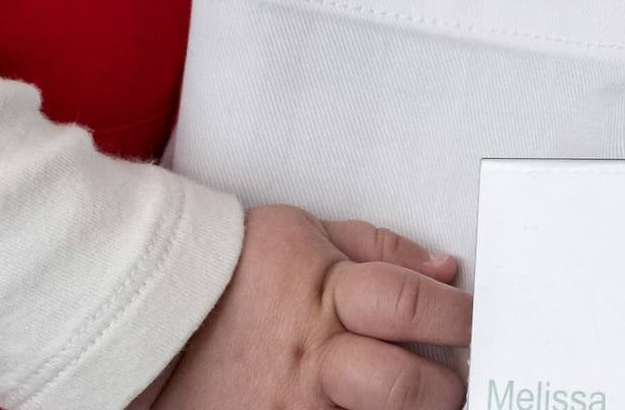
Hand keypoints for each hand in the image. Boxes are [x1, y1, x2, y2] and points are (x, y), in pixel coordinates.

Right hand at [140, 204, 468, 409]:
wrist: (150, 320)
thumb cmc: (229, 273)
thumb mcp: (301, 233)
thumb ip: (378, 248)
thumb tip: (445, 268)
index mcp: (321, 292)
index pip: (407, 302)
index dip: (455, 315)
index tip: (474, 322)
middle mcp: (311, 357)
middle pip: (403, 385)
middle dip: (443, 389)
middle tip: (452, 382)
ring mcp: (294, 407)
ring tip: (410, 400)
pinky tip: (363, 407)